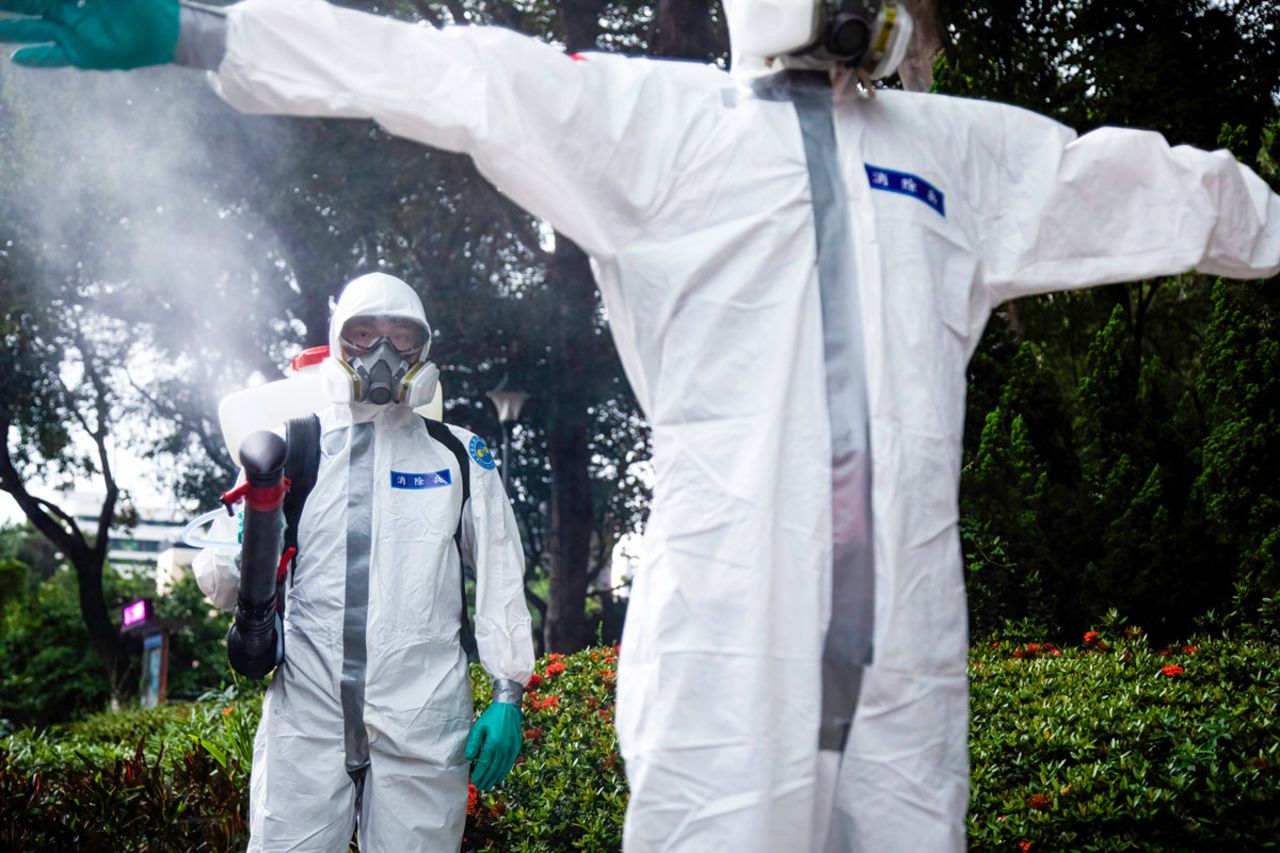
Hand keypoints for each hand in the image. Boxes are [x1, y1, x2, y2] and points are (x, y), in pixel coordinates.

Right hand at [0, 0, 178, 68]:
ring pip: (33, 30)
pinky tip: (17, 60)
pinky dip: (37, 58)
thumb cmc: (141, 0)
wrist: (166, 28)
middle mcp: (65, 12)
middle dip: (8, 6)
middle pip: (27, 7)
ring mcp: (72, 34)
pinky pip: (55, 57)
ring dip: (11, 30)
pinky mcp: (82, 55)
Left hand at [465, 701, 521, 790]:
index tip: (474, 782)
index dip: (479, 774)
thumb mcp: (479, 727)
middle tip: (480, 786)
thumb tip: (469, 758)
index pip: (484, 763)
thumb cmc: (491, 717)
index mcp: (493, 742)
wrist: (509, 708)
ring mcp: (511, 748)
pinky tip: (499, 778)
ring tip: (488, 786)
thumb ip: (473, 743)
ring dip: (494, 778)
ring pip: (502, 768)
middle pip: (493, 768)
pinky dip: (504, 772)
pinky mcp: (516, 747)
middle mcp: (504, 747)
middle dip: (486, 779)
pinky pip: (510, 763)